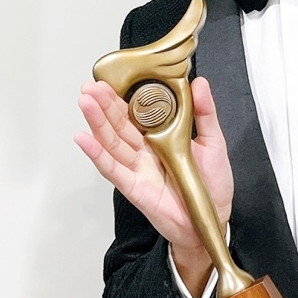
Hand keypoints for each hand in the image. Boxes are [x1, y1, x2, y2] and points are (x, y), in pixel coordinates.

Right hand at [75, 76, 233, 262]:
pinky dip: (97, 154)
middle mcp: (145, 150)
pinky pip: (113, 169)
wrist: (213, 219)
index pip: (136, 112)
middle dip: (104, 104)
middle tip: (91, 87)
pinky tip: (83, 139)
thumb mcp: (214, 142)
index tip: (111, 79)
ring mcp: (137, 167)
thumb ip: (205, 113)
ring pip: (112, 141)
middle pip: (119, 124)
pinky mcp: (134, 187)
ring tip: (85, 102)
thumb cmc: (212, 184)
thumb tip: (199, 83)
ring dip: (97, 122)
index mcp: (160, 136)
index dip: (122, 96)